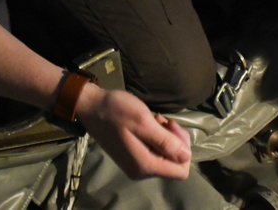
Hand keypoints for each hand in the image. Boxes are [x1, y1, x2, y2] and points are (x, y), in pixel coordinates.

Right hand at [75, 84, 192, 179]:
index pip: (181, 170)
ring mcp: (136, 165)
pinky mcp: (133, 156)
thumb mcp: (144, 122)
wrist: (91, 106)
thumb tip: (186, 156)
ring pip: (166, 155)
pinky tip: (149, 122)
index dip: (183, 149)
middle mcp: (141, 171)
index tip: (172, 128)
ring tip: (153, 119)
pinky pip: (154, 151)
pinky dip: (156, 136)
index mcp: (145, 165)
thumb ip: (165, 141)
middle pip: (175, 162)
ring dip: (165, 135)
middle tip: (163, 120)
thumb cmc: (117, 111)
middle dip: (174, 140)